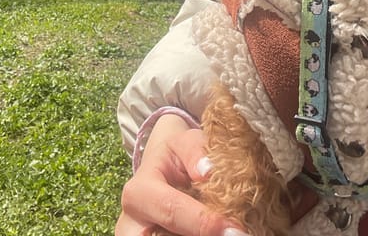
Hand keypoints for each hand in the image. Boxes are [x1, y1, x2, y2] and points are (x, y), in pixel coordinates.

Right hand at [116, 113, 248, 235]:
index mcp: (139, 192)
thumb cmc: (175, 156)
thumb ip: (195, 150)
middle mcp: (132, 224)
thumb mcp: (184, 142)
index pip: (172, 211)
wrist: (161, 170)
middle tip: (234, 234)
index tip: (236, 229)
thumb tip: (207, 171)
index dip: (205, 222)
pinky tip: (215, 232)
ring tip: (225, 231)